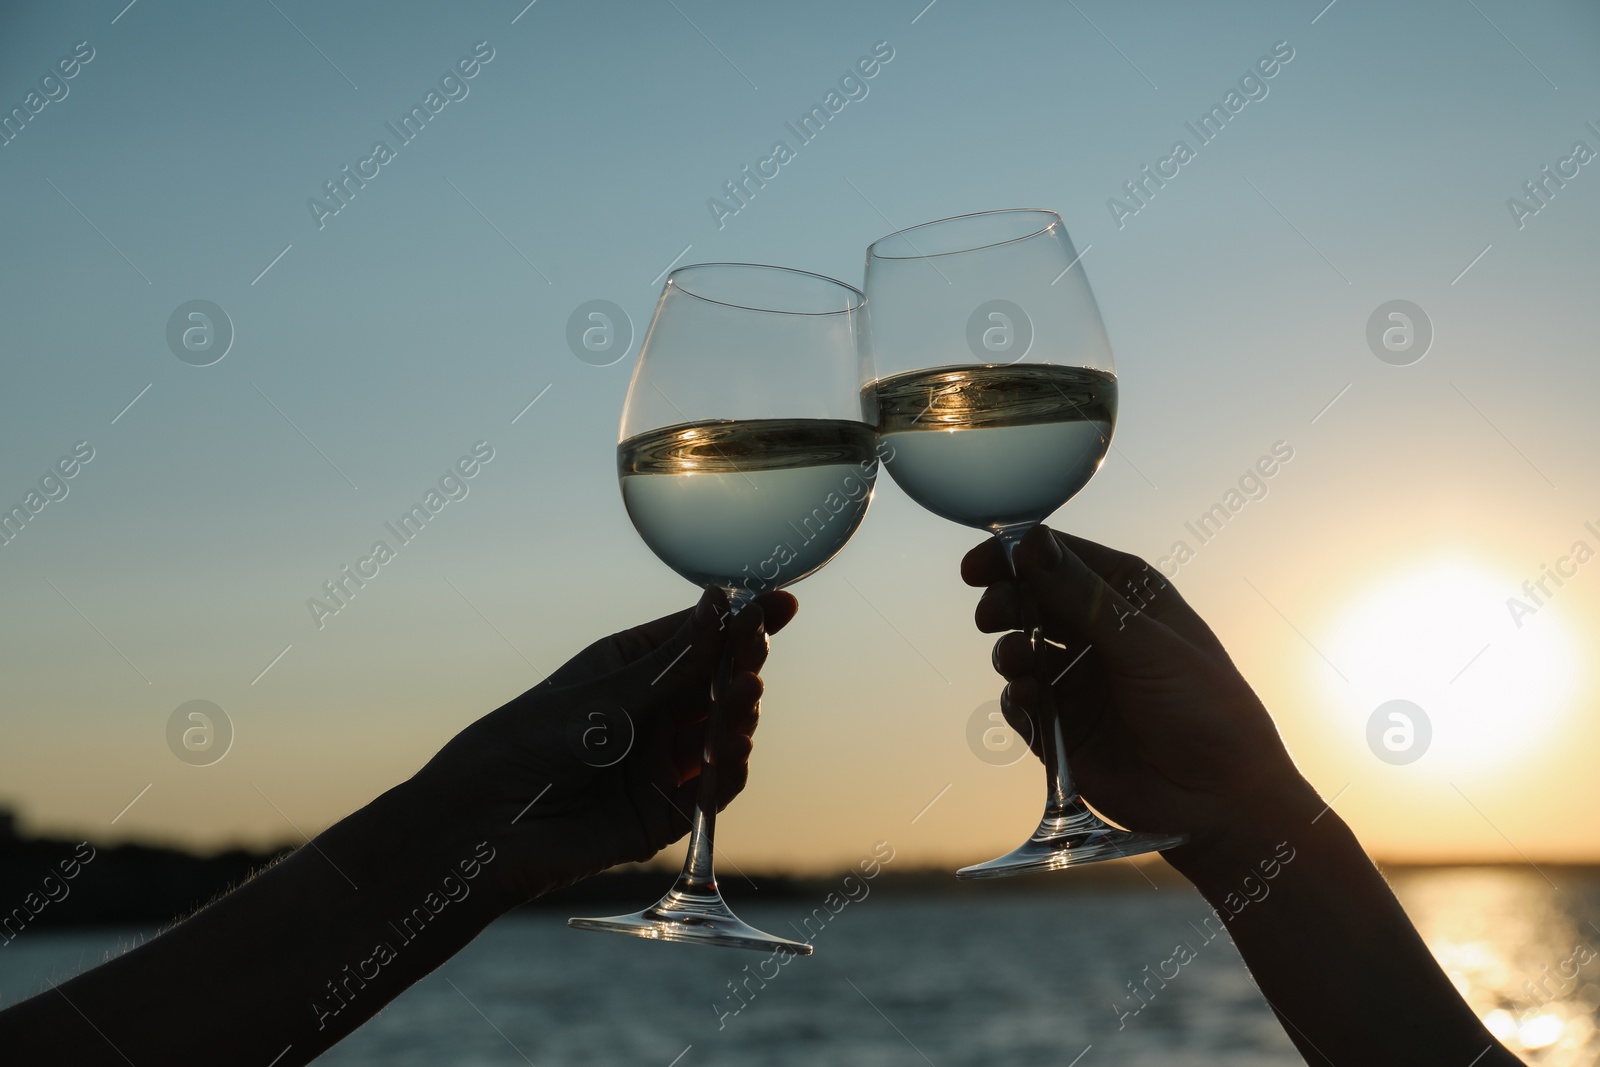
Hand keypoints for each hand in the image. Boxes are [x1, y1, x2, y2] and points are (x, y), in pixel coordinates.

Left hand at [406, 588, 797, 911]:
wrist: (483, 826)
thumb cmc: (528, 743)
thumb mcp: (605, 696)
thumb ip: (673, 663)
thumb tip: (722, 603)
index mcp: (629, 668)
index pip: (698, 639)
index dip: (742, 623)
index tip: (781, 605)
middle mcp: (651, 714)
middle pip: (716, 685)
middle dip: (742, 669)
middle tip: (754, 658)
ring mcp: (660, 764)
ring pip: (721, 736)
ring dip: (738, 717)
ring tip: (742, 698)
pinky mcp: (663, 815)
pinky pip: (712, 792)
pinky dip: (729, 772)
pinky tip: (734, 751)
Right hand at [963, 525, 1314, 867]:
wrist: (1221, 802)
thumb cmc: (1206, 709)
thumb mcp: (1145, 643)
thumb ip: (1083, 595)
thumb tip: (1030, 542)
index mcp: (1127, 596)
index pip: (1058, 558)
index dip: (1013, 555)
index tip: (977, 566)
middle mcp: (1098, 632)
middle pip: (1030, 599)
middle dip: (1006, 602)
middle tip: (993, 615)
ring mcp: (1078, 680)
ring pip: (1020, 648)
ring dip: (1010, 650)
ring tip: (1018, 660)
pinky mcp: (1061, 727)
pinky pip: (1021, 702)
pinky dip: (1016, 697)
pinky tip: (1027, 699)